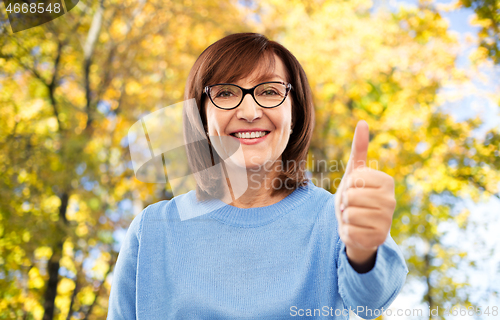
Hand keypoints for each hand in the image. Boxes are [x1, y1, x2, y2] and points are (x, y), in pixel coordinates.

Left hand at [334, 120, 395, 271]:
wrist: (357, 225)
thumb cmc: (355, 195)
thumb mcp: (354, 172)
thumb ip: (359, 149)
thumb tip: (363, 122)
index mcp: (387, 182)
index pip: (354, 179)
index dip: (348, 184)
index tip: (355, 189)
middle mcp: (391, 201)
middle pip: (351, 196)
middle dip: (345, 201)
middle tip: (353, 205)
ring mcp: (387, 222)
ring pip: (349, 214)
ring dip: (345, 216)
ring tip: (354, 216)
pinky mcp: (378, 239)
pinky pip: (349, 231)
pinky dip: (346, 231)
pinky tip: (355, 230)